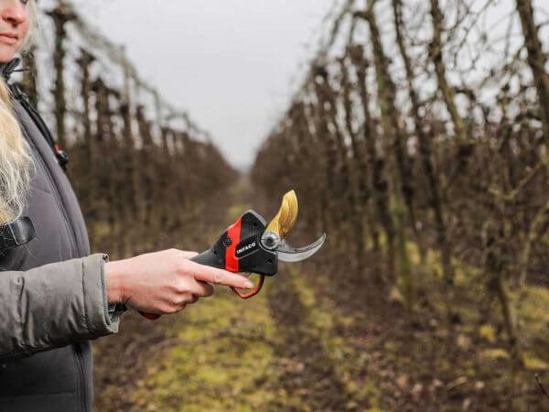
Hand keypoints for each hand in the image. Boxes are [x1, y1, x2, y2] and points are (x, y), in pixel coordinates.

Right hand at [104, 248, 253, 314]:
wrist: (124, 282)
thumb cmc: (147, 265)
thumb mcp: (170, 255)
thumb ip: (191, 258)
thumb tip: (206, 262)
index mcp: (186, 268)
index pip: (217, 276)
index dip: (235, 280)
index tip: (248, 284)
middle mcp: (184, 284)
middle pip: (208, 290)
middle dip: (202, 285)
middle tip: (185, 279)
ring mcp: (178, 299)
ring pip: (195, 298)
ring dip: (187, 292)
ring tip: (168, 285)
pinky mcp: (171, 310)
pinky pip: (183, 306)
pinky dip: (176, 301)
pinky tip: (163, 293)